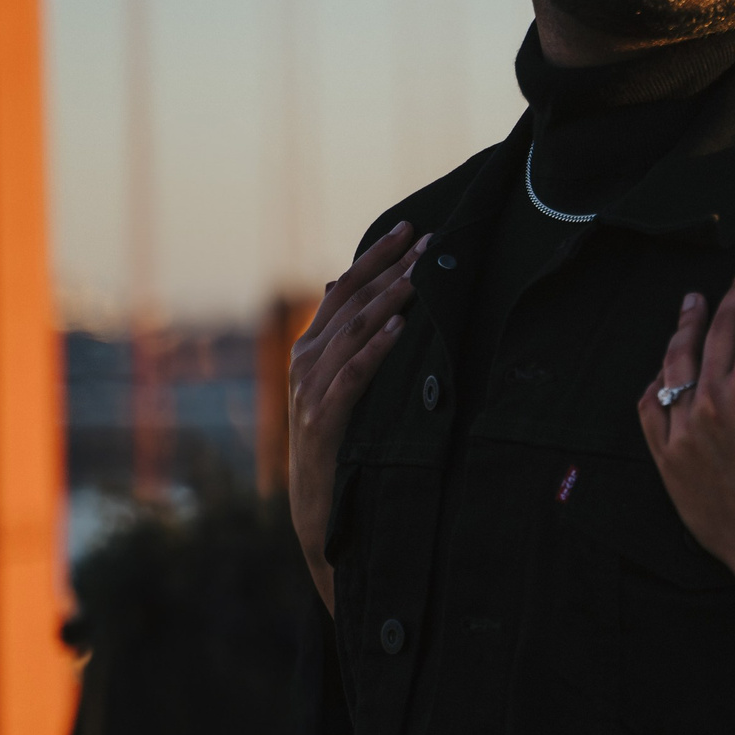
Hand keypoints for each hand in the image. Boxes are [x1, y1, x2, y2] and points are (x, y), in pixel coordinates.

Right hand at [289, 221, 425, 611]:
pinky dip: (374, 350)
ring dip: (389, 300)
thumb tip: (340, 286)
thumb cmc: (338, 443)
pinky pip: (351, 377)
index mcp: (311, 349)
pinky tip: (400, 328)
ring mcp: (310, 390)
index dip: (375, 255)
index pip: (344, 288)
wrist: (317, 508)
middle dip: (392, 267)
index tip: (410, 226)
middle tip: (430, 239)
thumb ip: (343, 340)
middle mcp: (305, 361)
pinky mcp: (323, 421)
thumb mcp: (339, 386)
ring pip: (352, 332)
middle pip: (351, 302)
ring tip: (421, 274)